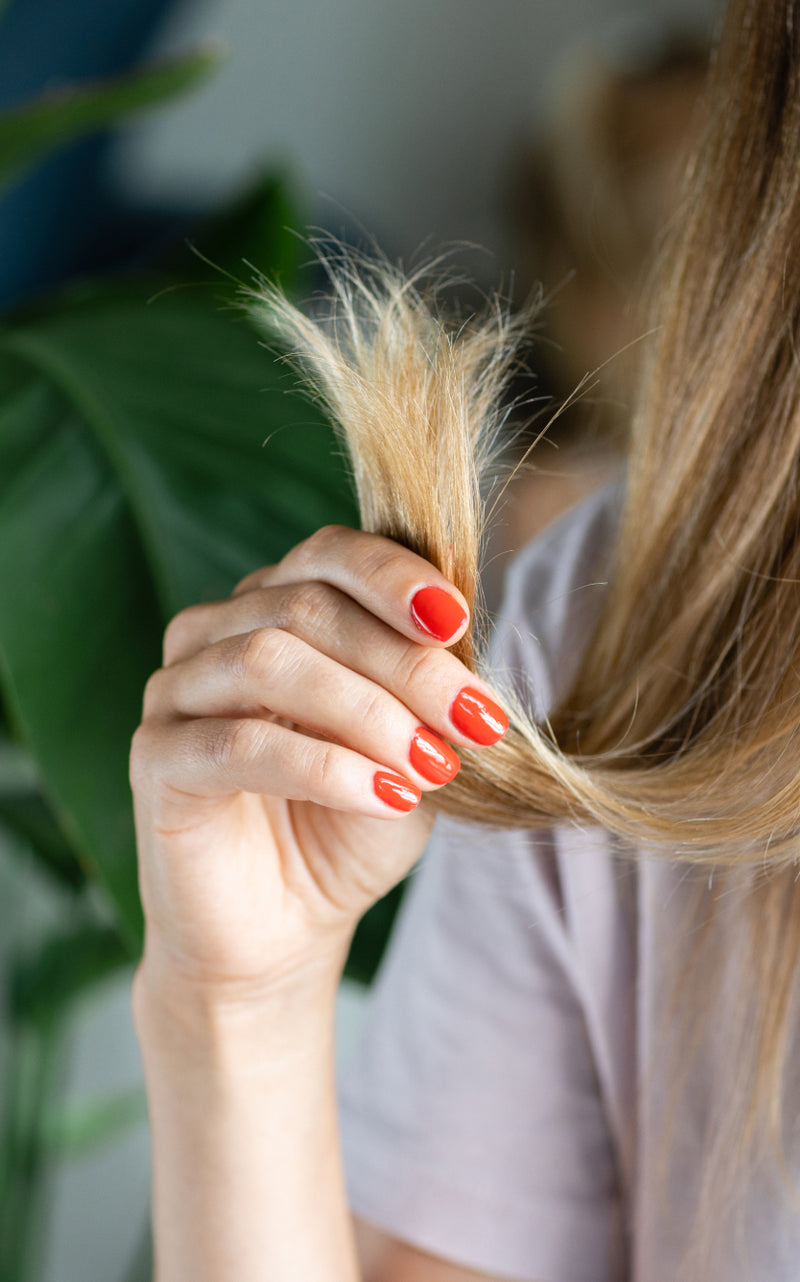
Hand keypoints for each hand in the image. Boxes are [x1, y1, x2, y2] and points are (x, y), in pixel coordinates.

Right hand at [129, 525, 507, 1002]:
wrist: (287, 927)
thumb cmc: (351, 824)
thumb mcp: (412, 744)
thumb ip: (427, 683)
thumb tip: (463, 618)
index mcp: (277, 607)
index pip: (329, 555)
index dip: (395, 577)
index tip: (460, 623)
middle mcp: (217, 634)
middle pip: (308, 607)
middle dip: (406, 663)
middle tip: (476, 720)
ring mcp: (177, 691)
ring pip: (270, 662)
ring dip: (368, 712)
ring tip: (432, 765)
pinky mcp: (156, 758)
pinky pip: (238, 745)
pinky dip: (324, 767)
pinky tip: (387, 797)